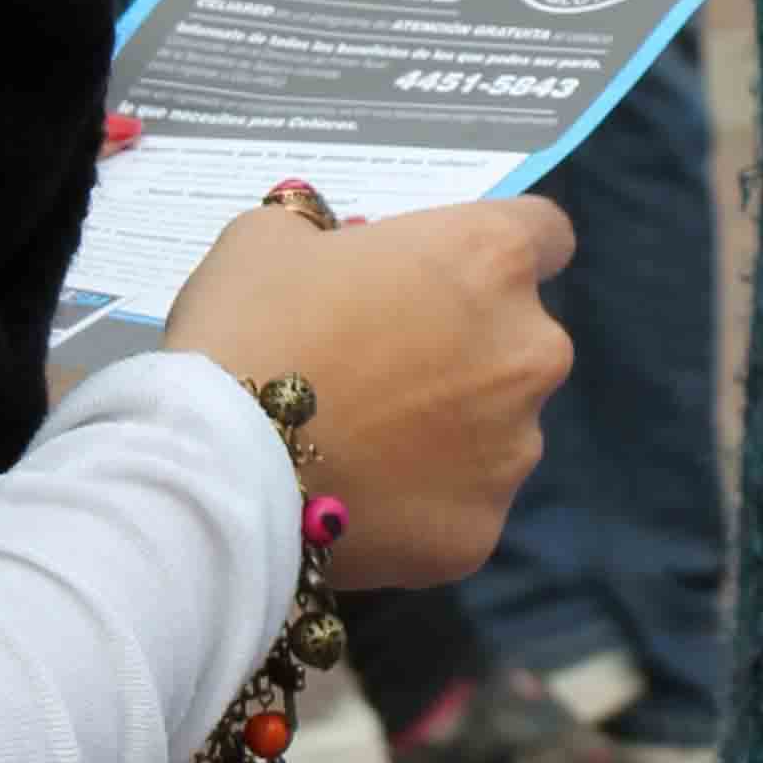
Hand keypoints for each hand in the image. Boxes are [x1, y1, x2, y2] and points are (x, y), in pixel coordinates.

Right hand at [165, 196, 574, 590]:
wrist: (219, 468)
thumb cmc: (249, 327)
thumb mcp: (270, 241)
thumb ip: (326, 233)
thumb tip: (341, 253)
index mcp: (490, 260)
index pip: (544, 234)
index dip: (492, 250)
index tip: (447, 272)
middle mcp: (529, 351)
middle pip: (519, 338)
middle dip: (464, 346)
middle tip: (380, 366)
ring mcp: (515, 449)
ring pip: (497, 427)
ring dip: (449, 427)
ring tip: (363, 443)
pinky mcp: (482, 528)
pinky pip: (460, 503)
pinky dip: (422, 499)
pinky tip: (359, 499)